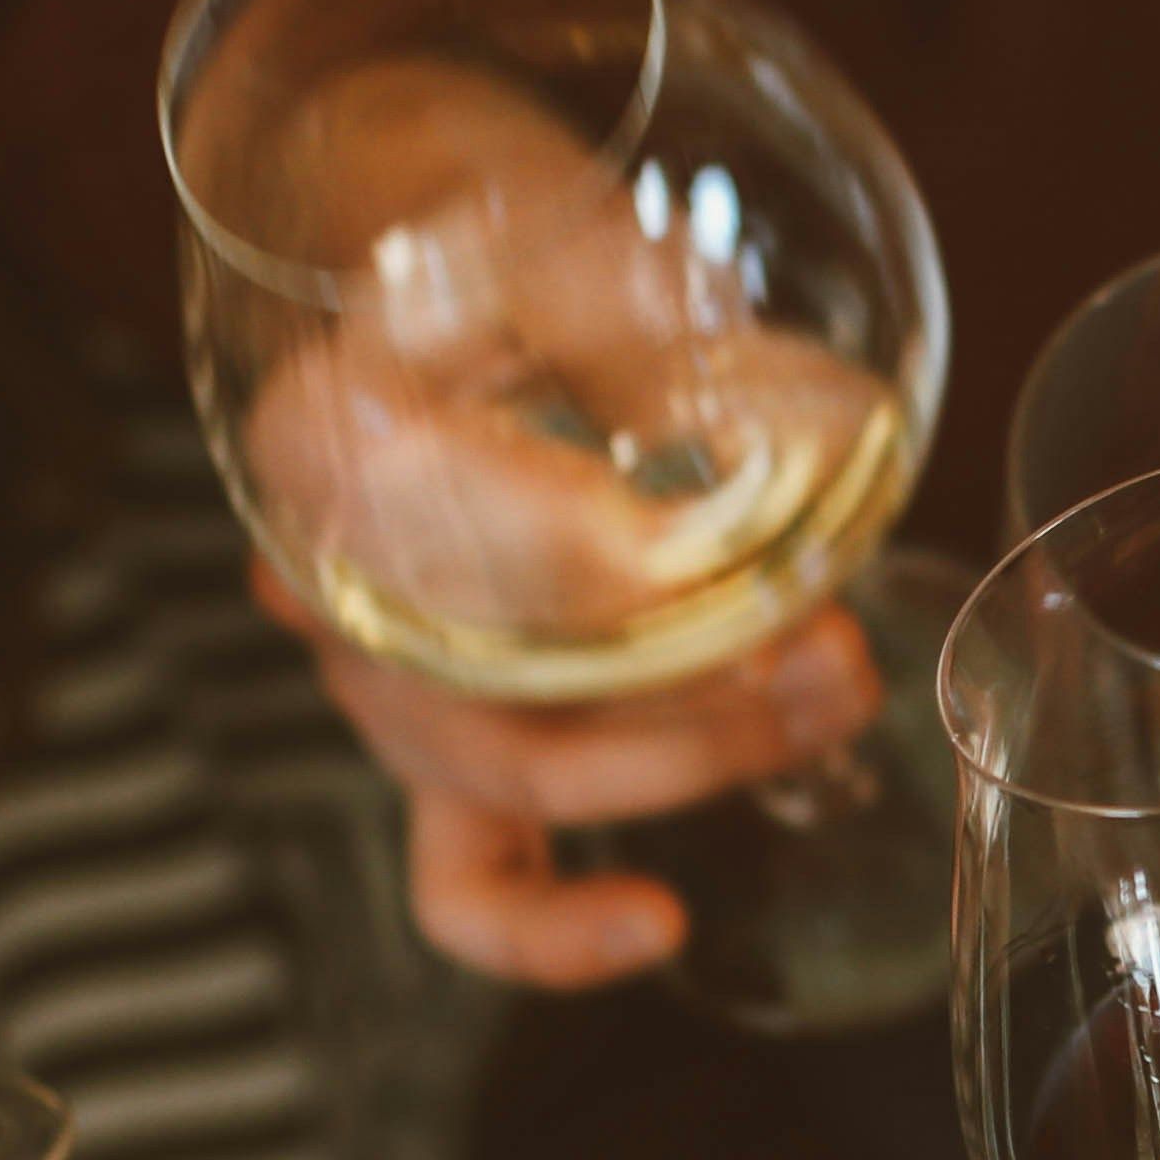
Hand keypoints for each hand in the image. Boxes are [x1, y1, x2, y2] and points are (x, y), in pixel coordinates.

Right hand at [226, 53, 903, 983]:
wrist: (422, 247)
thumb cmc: (493, 235)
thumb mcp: (557, 230)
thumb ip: (638, 318)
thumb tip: (798, 428)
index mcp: (324, 438)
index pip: (465, 540)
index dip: (605, 571)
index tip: (742, 574)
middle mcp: (326, 580)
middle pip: (496, 705)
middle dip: (691, 707)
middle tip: (835, 653)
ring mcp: (382, 676)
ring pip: (506, 787)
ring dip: (686, 767)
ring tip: (827, 700)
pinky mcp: (443, 741)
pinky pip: (465, 884)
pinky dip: (550, 929)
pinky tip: (659, 923)